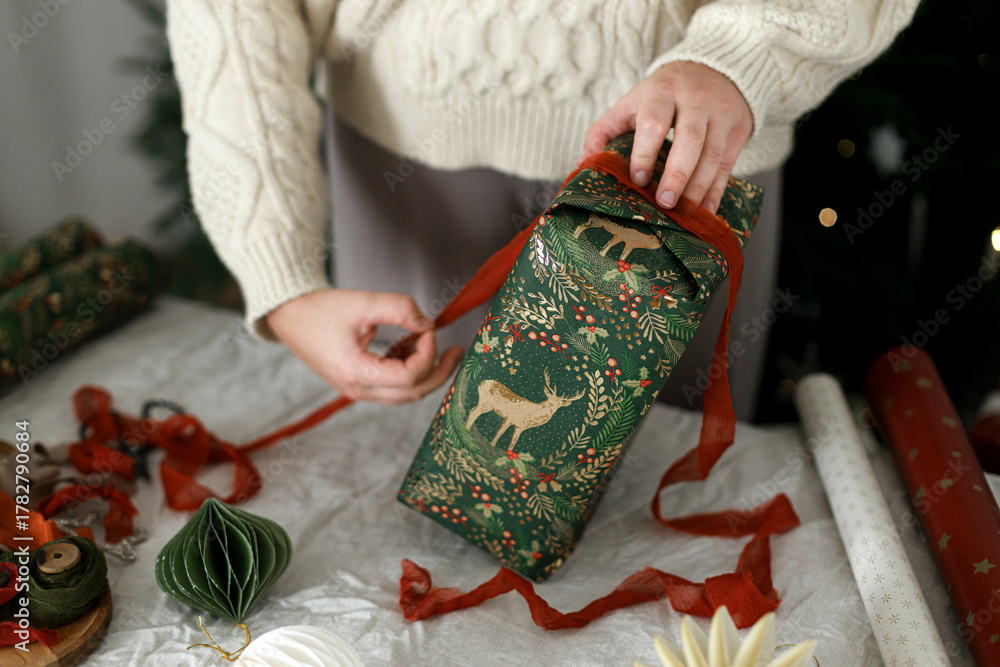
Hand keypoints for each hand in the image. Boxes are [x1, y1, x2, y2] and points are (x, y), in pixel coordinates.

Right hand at [266, 288, 463, 403]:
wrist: (288, 315)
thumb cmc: (320, 308)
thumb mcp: (363, 301)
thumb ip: (400, 308)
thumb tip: (427, 323)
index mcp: (355, 372)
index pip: (409, 376)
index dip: (428, 353)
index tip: (428, 328)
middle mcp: (356, 389)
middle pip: (412, 393)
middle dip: (439, 372)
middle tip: (456, 351)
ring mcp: (355, 390)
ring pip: (403, 394)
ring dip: (423, 371)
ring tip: (429, 341)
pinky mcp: (356, 383)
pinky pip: (391, 386)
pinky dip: (406, 369)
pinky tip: (409, 344)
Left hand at [580, 61, 752, 213]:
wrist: (717, 67)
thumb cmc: (665, 93)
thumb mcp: (633, 101)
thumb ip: (605, 129)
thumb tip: (583, 163)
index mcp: (662, 92)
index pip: (653, 122)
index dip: (644, 152)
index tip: (637, 179)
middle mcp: (695, 100)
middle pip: (689, 140)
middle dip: (677, 174)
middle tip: (664, 202)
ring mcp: (721, 114)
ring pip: (713, 155)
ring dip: (698, 188)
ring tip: (684, 213)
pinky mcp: (738, 129)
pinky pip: (728, 164)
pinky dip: (716, 191)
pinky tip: (704, 211)